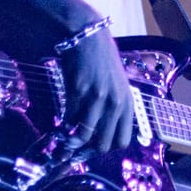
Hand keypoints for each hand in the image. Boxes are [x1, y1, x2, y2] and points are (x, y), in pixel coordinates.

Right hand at [54, 28, 132, 155]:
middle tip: (77, 150)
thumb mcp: (117, 87)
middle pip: (103, 144)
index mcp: (127, 104)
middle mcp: (115, 103)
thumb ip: (113, 109)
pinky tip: (62, 122)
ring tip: (66, 139)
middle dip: (88, 151)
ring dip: (72, 141)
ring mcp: (97, 98)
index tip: (94, 148)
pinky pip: (70, 118)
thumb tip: (100, 134)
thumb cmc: (102, 63)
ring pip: (84, 135)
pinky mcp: (79, 91)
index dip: (107, 149)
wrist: (88, 38)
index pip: (122, 141)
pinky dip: (64, 125)